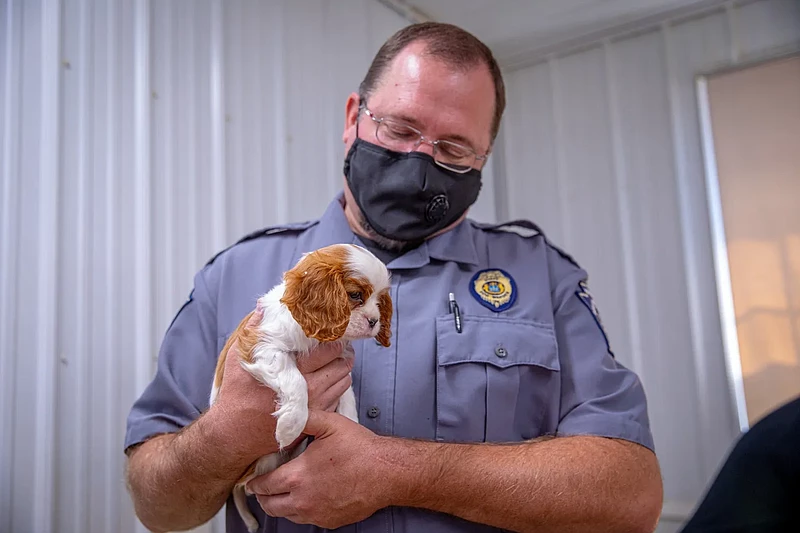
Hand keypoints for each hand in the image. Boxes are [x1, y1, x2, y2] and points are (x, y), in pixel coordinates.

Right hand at [208, 306, 355, 459]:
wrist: (235, 433)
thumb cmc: (237, 394)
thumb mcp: (239, 357)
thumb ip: (254, 330)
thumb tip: (264, 307)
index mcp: (293, 372)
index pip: (329, 350)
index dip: (333, 338)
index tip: (330, 332)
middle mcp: (310, 390)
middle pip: (342, 364)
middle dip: (341, 352)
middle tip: (336, 345)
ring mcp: (316, 407)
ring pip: (344, 380)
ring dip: (341, 369)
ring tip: (333, 361)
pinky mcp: (317, 419)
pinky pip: (339, 397)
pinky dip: (337, 386)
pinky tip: (326, 379)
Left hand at [247, 410, 387, 528]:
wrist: (386, 472)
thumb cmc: (360, 449)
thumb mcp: (330, 424)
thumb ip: (304, 418)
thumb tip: (286, 414)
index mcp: (297, 476)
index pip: (263, 485)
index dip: (255, 481)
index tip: (254, 477)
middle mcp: (303, 500)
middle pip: (269, 506)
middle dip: (263, 496)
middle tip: (264, 486)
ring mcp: (316, 514)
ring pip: (287, 515)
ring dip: (281, 504)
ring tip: (285, 490)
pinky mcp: (329, 521)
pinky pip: (307, 519)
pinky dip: (302, 510)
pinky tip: (308, 495)